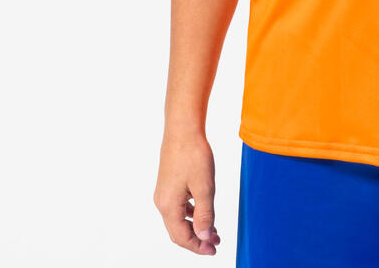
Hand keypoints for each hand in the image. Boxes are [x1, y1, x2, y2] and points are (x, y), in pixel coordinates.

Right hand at [154, 128, 220, 254]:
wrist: (183, 129)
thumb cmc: (194, 155)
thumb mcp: (204, 187)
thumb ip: (205, 214)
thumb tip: (204, 237)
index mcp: (168, 206)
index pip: (182, 237)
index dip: (198, 246)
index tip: (214, 249)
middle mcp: (162, 202)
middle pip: (178, 231)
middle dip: (197, 239)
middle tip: (216, 242)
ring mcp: (164, 193)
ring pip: (178, 219)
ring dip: (195, 226)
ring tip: (214, 230)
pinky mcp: (168, 184)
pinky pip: (178, 206)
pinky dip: (191, 214)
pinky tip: (202, 211)